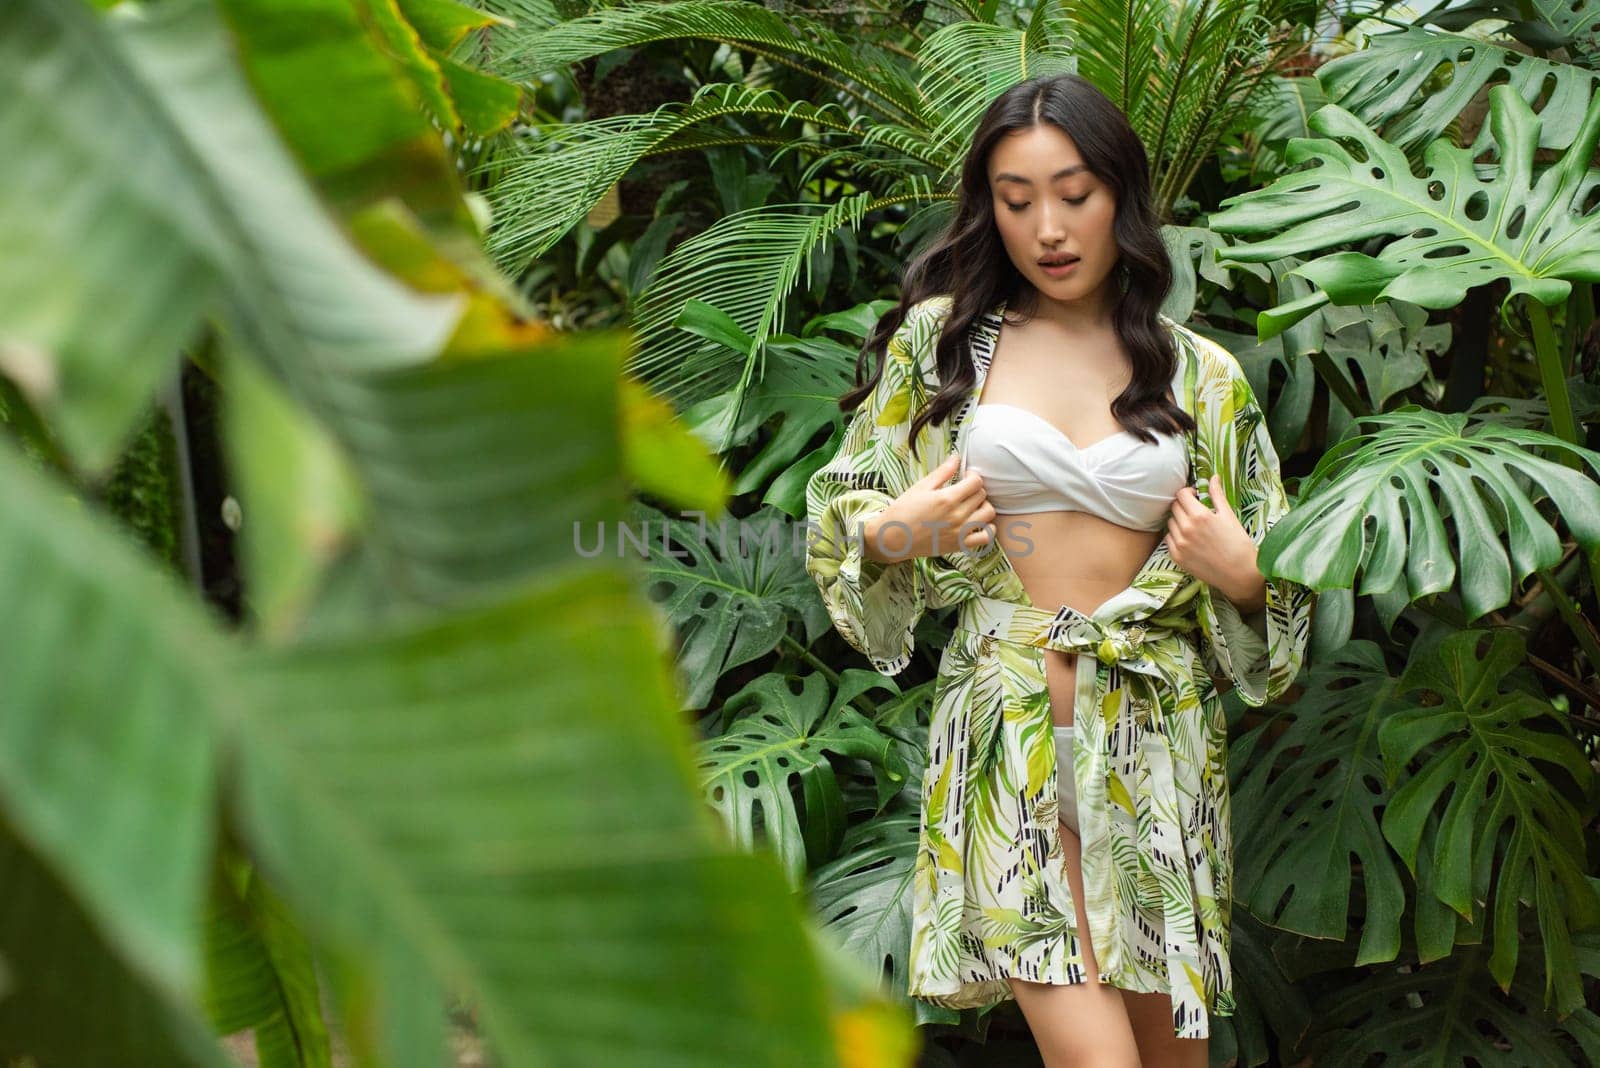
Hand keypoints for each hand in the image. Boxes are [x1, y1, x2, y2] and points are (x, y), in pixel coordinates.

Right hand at [863, 454, 996, 561]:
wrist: (893, 538)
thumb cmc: (903, 511)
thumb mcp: (921, 487)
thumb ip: (942, 472)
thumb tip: (956, 457)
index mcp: (947, 498)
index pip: (976, 482)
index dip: (972, 476)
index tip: (965, 477)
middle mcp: (956, 516)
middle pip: (982, 496)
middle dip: (975, 489)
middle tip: (965, 490)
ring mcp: (960, 532)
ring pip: (988, 514)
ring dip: (984, 506)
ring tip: (973, 505)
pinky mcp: (959, 545)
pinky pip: (986, 538)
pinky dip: (988, 529)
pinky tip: (978, 523)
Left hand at [1167, 474, 1265, 608]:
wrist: (1239, 574)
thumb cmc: (1238, 543)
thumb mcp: (1229, 515)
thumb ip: (1217, 495)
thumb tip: (1213, 477)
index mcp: (1199, 515)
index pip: (1181, 494)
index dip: (1188, 493)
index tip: (1195, 496)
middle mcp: (1186, 528)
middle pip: (1174, 507)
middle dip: (1184, 505)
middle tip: (1195, 511)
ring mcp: (1179, 543)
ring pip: (1170, 523)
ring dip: (1179, 520)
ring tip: (1194, 527)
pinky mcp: (1176, 557)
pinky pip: (1169, 539)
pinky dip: (1176, 536)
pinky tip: (1190, 539)